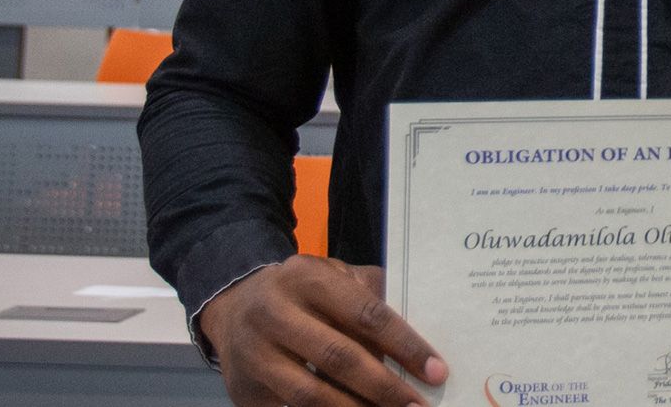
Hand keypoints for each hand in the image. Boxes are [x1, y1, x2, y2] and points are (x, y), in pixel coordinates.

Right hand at [198, 255, 445, 406]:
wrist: (234, 305)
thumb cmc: (303, 292)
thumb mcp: (334, 277)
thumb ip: (371, 297)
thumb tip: (416, 340)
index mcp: (306, 279)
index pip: (366, 314)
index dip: (404, 345)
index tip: (436, 371)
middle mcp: (274, 314)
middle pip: (339, 357)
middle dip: (384, 387)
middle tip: (417, 405)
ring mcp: (254, 355)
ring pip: (311, 394)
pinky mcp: (244, 390)